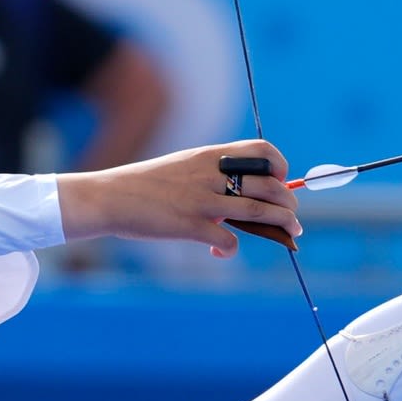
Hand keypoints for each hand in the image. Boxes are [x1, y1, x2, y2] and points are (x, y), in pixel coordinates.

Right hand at [59, 143, 298, 253]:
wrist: (109, 198)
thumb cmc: (145, 185)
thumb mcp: (181, 166)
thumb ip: (210, 174)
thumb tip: (241, 192)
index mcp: (209, 156)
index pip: (261, 150)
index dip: (279, 165)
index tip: (280, 180)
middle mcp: (211, 175)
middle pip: (269, 186)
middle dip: (289, 203)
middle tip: (292, 217)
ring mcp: (202, 201)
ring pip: (260, 212)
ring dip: (282, 225)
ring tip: (290, 233)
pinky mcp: (191, 226)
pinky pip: (228, 242)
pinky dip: (230, 250)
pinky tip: (218, 250)